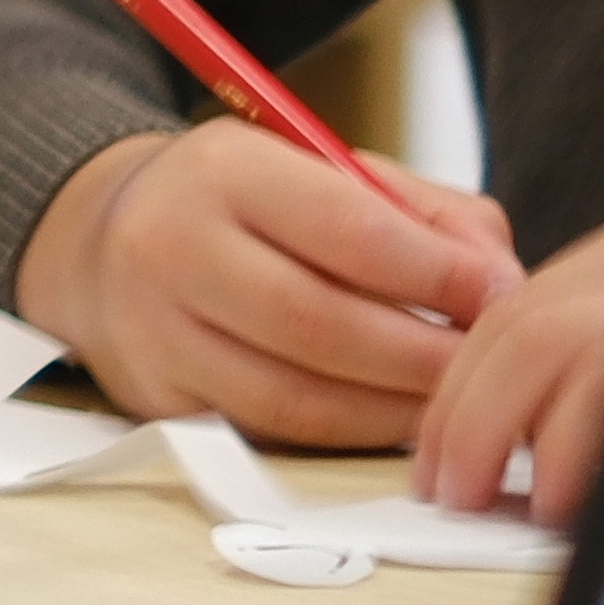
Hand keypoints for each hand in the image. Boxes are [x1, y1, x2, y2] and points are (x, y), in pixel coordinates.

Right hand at [13, 121, 515, 444]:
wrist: (103, 237)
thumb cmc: (242, 202)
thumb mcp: (321, 167)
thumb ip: (422, 212)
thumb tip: (498, 280)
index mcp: (223, 169)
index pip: (346, 229)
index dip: (437, 273)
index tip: (500, 294)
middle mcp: (172, 244)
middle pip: (320, 324)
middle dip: (424, 356)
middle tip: (484, 366)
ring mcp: (154, 328)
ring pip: (294, 396)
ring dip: (391, 411)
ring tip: (448, 402)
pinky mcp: (155, 395)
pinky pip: (267, 433)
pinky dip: (345, 436)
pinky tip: (390, 422)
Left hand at [412, 183, 603, 519]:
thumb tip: (573, 431)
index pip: (533, 295)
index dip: (477, 373)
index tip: (452, 441)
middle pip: (519, 317)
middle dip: (462, 405)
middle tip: (441, 481)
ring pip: (547, 346)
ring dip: (497, 430)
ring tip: (484, 500)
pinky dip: (575, 451)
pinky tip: (571, 504)